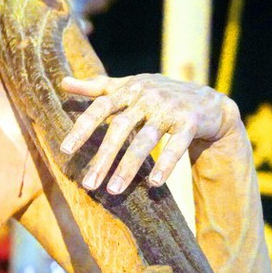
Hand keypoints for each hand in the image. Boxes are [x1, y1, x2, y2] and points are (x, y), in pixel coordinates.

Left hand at [59, 74, 240, 194]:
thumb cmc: (161, 96)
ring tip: (113, 190)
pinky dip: (165, 164)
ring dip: (128, 167)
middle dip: (103, 157)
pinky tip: (153, 184)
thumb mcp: (130, 87)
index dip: (83, 127)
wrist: (208, 102)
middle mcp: (148, 96)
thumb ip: (98, 86)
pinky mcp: (190, 122)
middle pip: (120, 128)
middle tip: (89, 184)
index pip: (101, 107)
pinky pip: (175, 146)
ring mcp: (170, 109)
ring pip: (145, 141)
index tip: (66, 150)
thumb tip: (63, 82)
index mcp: (130, 89)